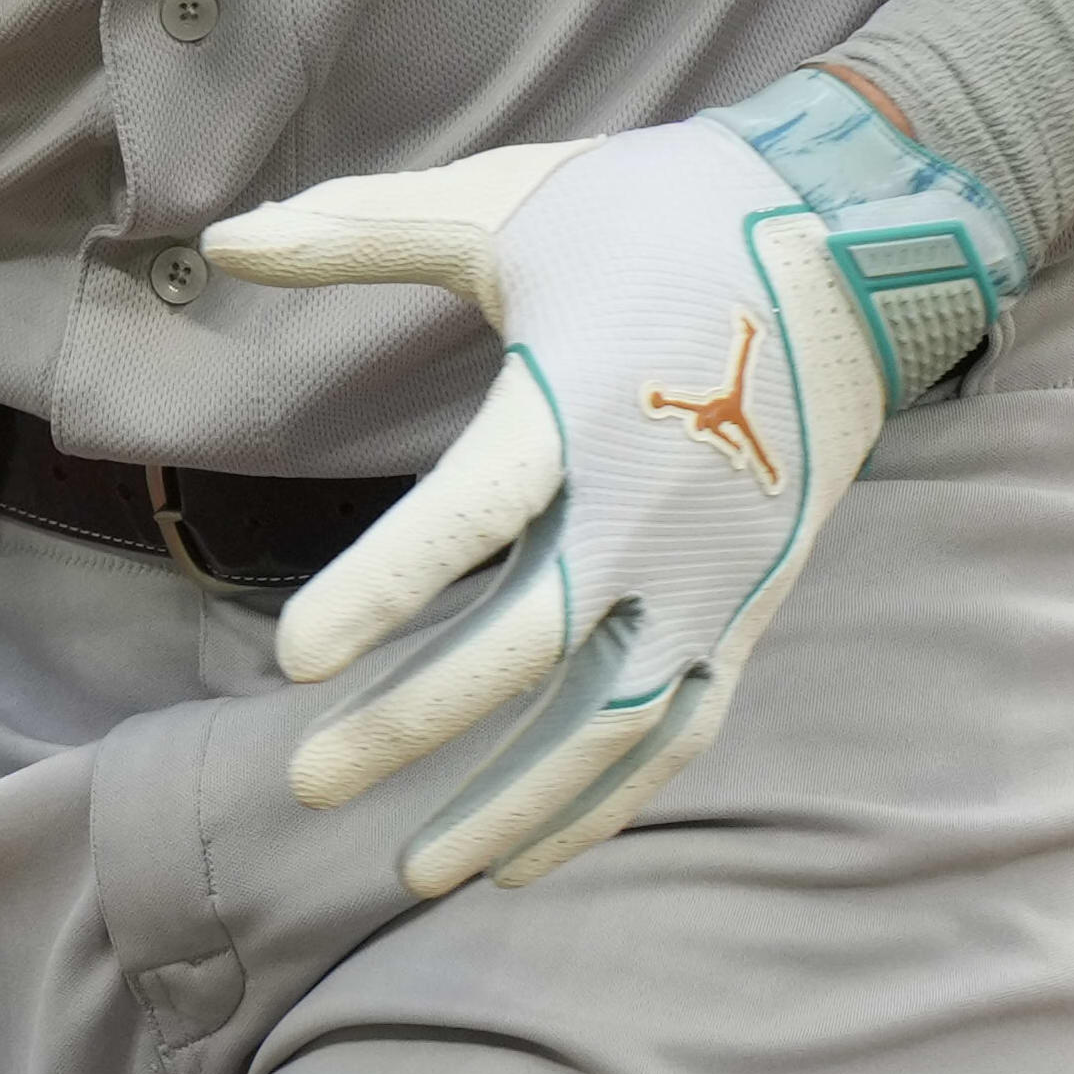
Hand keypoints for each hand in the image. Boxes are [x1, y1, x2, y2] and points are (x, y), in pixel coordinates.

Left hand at [203, 73, 1024, 897]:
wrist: (852, 241)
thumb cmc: (656, 214)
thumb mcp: (504, 203)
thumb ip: (358, 231)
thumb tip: (221, 239)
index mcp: (583, 403)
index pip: (472, 513)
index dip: (385, 588)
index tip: (293, 661)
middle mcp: (653, 507)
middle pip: (526, 645)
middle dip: (412, 725)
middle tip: (304, 782)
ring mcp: (712, 573)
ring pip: (608, 723)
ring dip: (506, 803)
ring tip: (407, 869)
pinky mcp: (750, 608)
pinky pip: (676, 734)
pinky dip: (602, 805)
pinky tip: (522, 856)